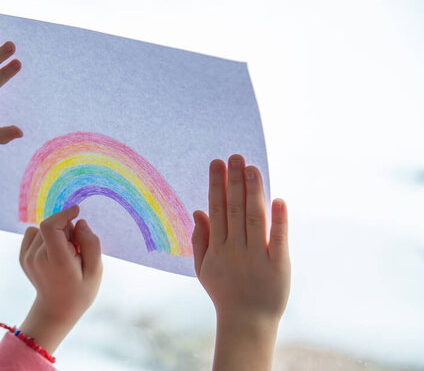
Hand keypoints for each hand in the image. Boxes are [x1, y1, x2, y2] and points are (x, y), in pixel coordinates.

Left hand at [18, 206, 102, 353]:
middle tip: (76, 248)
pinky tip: (53, 252)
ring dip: (56, 234)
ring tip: (65, 253)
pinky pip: (33, 233)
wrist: (57, 309)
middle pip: (51, 226)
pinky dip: (44, 237)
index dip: (63, 214)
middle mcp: (37, 258)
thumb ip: (91, 244)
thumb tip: (80, 222)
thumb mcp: (96, 270)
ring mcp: (27, 258)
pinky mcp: (22, 256)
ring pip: (43, 228)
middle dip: (66, 229)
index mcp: (56, 261)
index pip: (51, 226)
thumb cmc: (81, 290)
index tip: (77, 211)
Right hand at [191, 155, 289, 370]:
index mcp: (217, 248)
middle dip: (234, 181)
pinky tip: (279, 200)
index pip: (216, 209)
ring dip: (253, 192)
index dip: (217, 185)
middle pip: (234, 209)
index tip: (218, 163)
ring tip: (252, 168)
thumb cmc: (224, 292)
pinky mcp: (279, 266)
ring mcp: (257, 257)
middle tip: (236, 156)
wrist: (247, 322)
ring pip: (254, 219)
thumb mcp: (203, 268)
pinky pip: (278, 240)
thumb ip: (199, 239)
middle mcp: (235, 250)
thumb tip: (197, 210)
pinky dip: (279, 221)